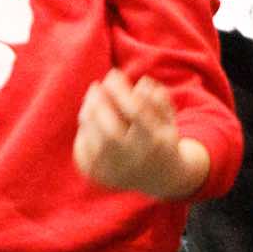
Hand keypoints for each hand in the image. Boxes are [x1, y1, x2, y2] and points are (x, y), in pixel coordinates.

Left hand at [73, 70, 207, 199]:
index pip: (136, 113)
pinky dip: (84, 130)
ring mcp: (115, 171)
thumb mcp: (169, 119)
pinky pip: (84, 150)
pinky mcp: (100, 175)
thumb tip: (143, 82)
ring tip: (92, 98)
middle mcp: (135, 161)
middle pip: (110, 132)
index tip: (114, 74)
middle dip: (100, 105)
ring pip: (93, 141)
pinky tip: (89, 117)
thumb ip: (159, 101)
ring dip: (89, 113)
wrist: (161, 178)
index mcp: (155, 144)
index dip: (121, 91)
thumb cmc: (162, 138)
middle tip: (96, 86)